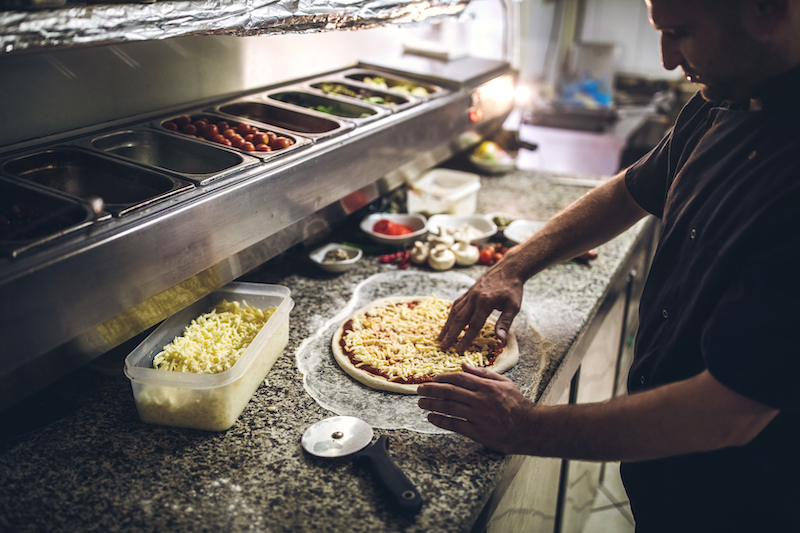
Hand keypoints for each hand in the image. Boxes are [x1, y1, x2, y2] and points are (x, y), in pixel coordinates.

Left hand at [417, 363, 532, 453]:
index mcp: (487, 386)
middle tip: (419, 389)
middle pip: (450, 392)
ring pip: (449, 408)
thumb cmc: (517, 405)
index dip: (443, 378)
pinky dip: (441, 420)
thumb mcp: (505, 383)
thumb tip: (464, 364)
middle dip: (431, 390)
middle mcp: (480, 399)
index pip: (459, 378)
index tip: (433, 379)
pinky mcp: (478, 432)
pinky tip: (431, 417)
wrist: (529, 429)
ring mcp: (478, 416)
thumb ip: (484, 373)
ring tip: (421, 403)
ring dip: (432, 404)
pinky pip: (455, 425)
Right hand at [438, 259, 524, 350]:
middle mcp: (474, 298)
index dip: (465, 338)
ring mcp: (469, 294)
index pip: (473, 325)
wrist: (508, 268)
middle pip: (459, 319)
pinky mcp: (468, 292)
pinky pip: (456, 304)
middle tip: (442, 347)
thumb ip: (505, 322)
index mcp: (485, 302)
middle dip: (450, 334)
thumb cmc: (513, 289)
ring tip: (441, 337)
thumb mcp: (514, 306)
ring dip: (447, 325)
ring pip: (455, 311)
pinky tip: (448, 322)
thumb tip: (500, 339)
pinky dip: (450, 315)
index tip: (458, 350)